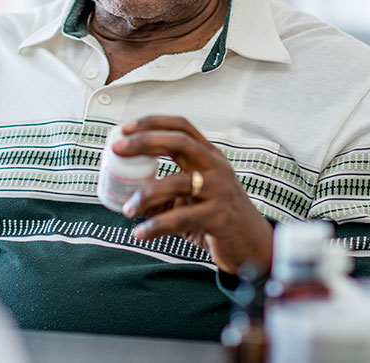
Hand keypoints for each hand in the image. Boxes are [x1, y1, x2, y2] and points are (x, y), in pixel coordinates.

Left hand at [114, 115, 272, 274]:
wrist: (252, 246)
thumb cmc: (216, 217)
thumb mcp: (194, 195)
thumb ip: (166, 189)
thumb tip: (125, 192)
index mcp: (209, 156)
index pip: (182, 126)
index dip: (152, 123)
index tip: (125, 128)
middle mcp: (217, 167)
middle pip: (180, 142)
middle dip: (145, 141)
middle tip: (117, 150)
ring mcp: (220, 190)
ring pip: (177, 182)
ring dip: (145, 195)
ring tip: (127, 210)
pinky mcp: (219, 217)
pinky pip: (180, 218)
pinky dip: (156, 226)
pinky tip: (140, 233)